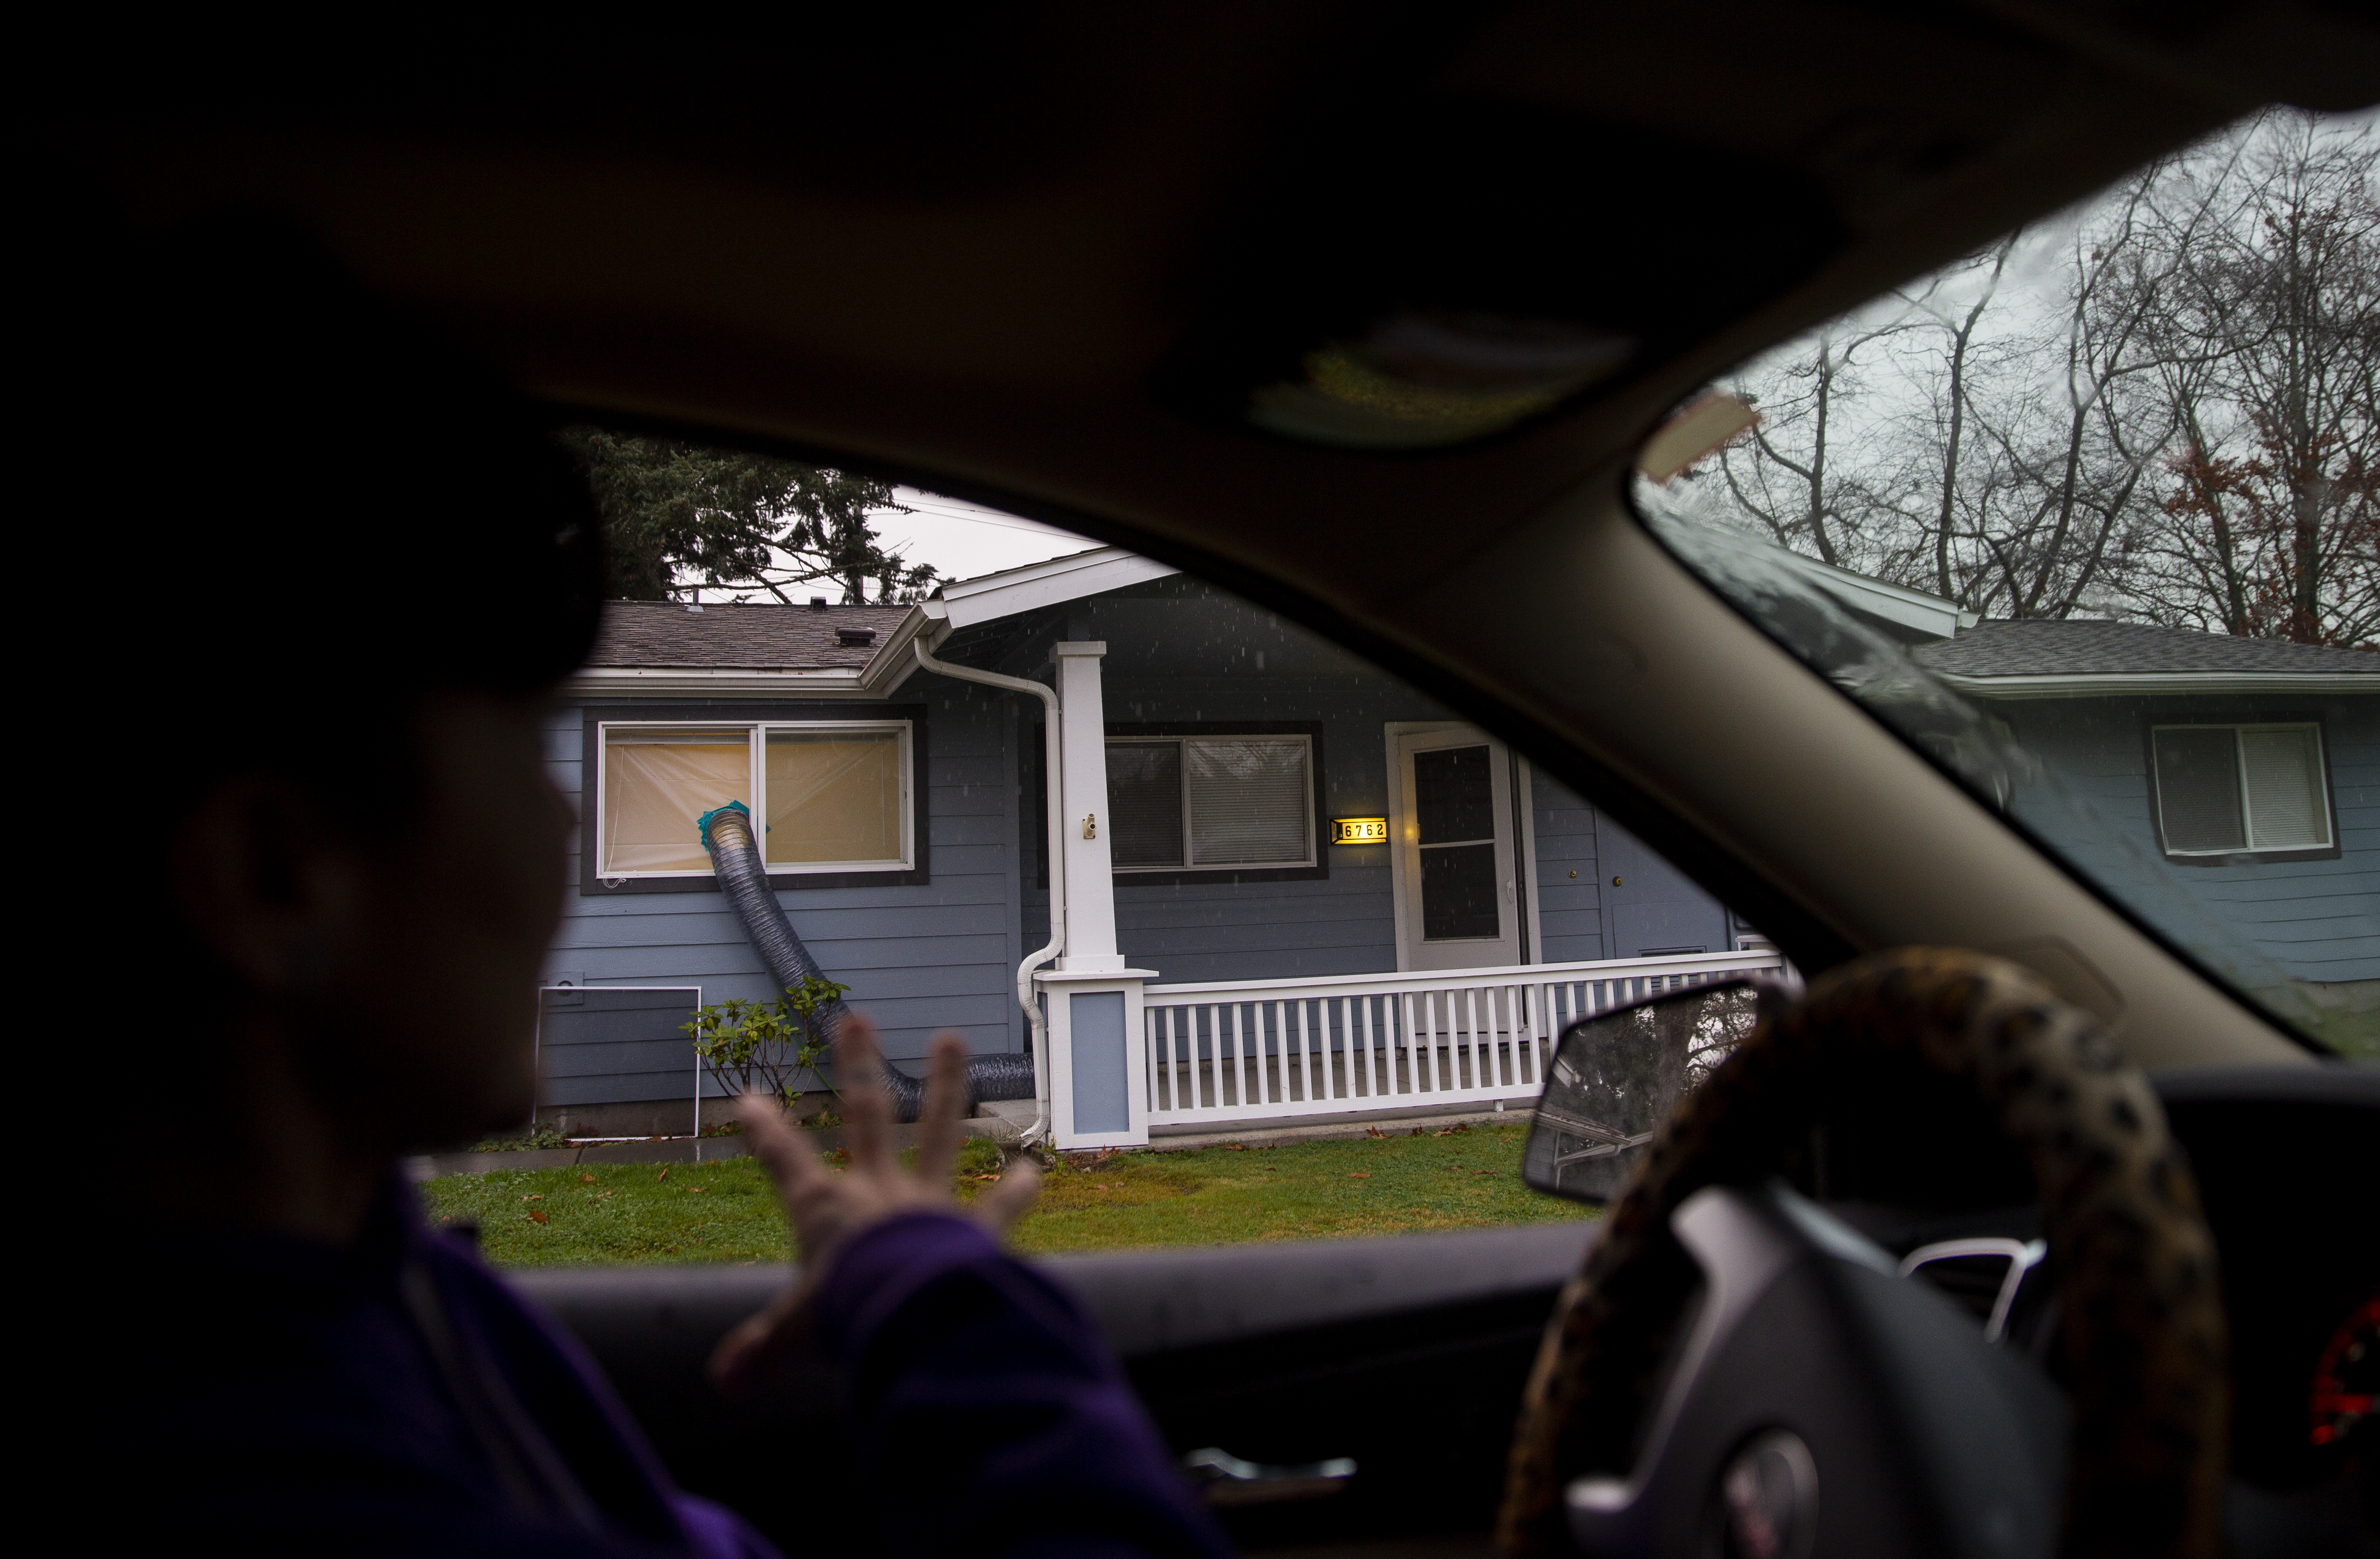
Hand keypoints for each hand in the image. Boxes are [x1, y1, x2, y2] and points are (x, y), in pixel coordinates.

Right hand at [707, 1014, 1039, 1396]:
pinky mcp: (971, 1227)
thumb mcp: (792, 1334)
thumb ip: (761, 1350)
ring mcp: (927, 1202)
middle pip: (865, 1116)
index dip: (764, 1131)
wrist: (911, 1310)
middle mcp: (876, 1191)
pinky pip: (998, 1206)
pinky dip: (1018, 1190)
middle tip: (855, 1019)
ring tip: (951, 1039)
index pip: (783, 1161)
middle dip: (858, 1067)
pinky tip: (1034, 1169)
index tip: (748, 1098)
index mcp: (824, 1209)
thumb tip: (724, 1380)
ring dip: (945, 1086)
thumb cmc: (845, 1316)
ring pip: (936, 1131)